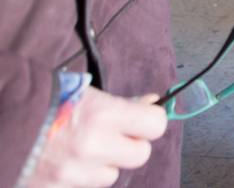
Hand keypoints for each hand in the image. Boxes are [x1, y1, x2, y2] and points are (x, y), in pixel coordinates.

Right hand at [30, 88, 166, 187]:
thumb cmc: (41, 102)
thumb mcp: (84, 92)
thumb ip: (121, 103)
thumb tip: (153, 104)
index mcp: (102, 115)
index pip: (155, 125)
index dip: (149, 121)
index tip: (141, 118)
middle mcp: (92, 147)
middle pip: (139, 155)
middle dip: (129, 145)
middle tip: (111, 135)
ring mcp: (73, 174)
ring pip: (110, 175)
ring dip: (102, 165)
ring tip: (79, 149)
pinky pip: (83, 187)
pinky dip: (79, 178)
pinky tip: (62, 163)